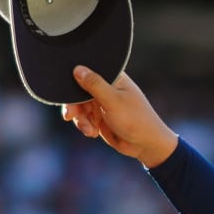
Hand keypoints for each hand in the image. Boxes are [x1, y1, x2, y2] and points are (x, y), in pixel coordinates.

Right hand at [60, 67, 179, 166]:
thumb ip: (95, 85)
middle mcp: (106, 88)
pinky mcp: (100, 117)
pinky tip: (94, 133)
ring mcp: (102, 103)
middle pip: (79, 91)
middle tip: (69, 116)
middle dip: (74, 105)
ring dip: (81, 119)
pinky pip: (84, 118)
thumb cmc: (136, 120)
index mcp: (113, 78)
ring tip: (90, 130)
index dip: (74, 82)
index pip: (87, 72)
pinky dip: (85, 126)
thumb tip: (78, 68)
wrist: (146, 145)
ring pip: (79, 107)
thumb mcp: (113, 101)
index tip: (67, 95)